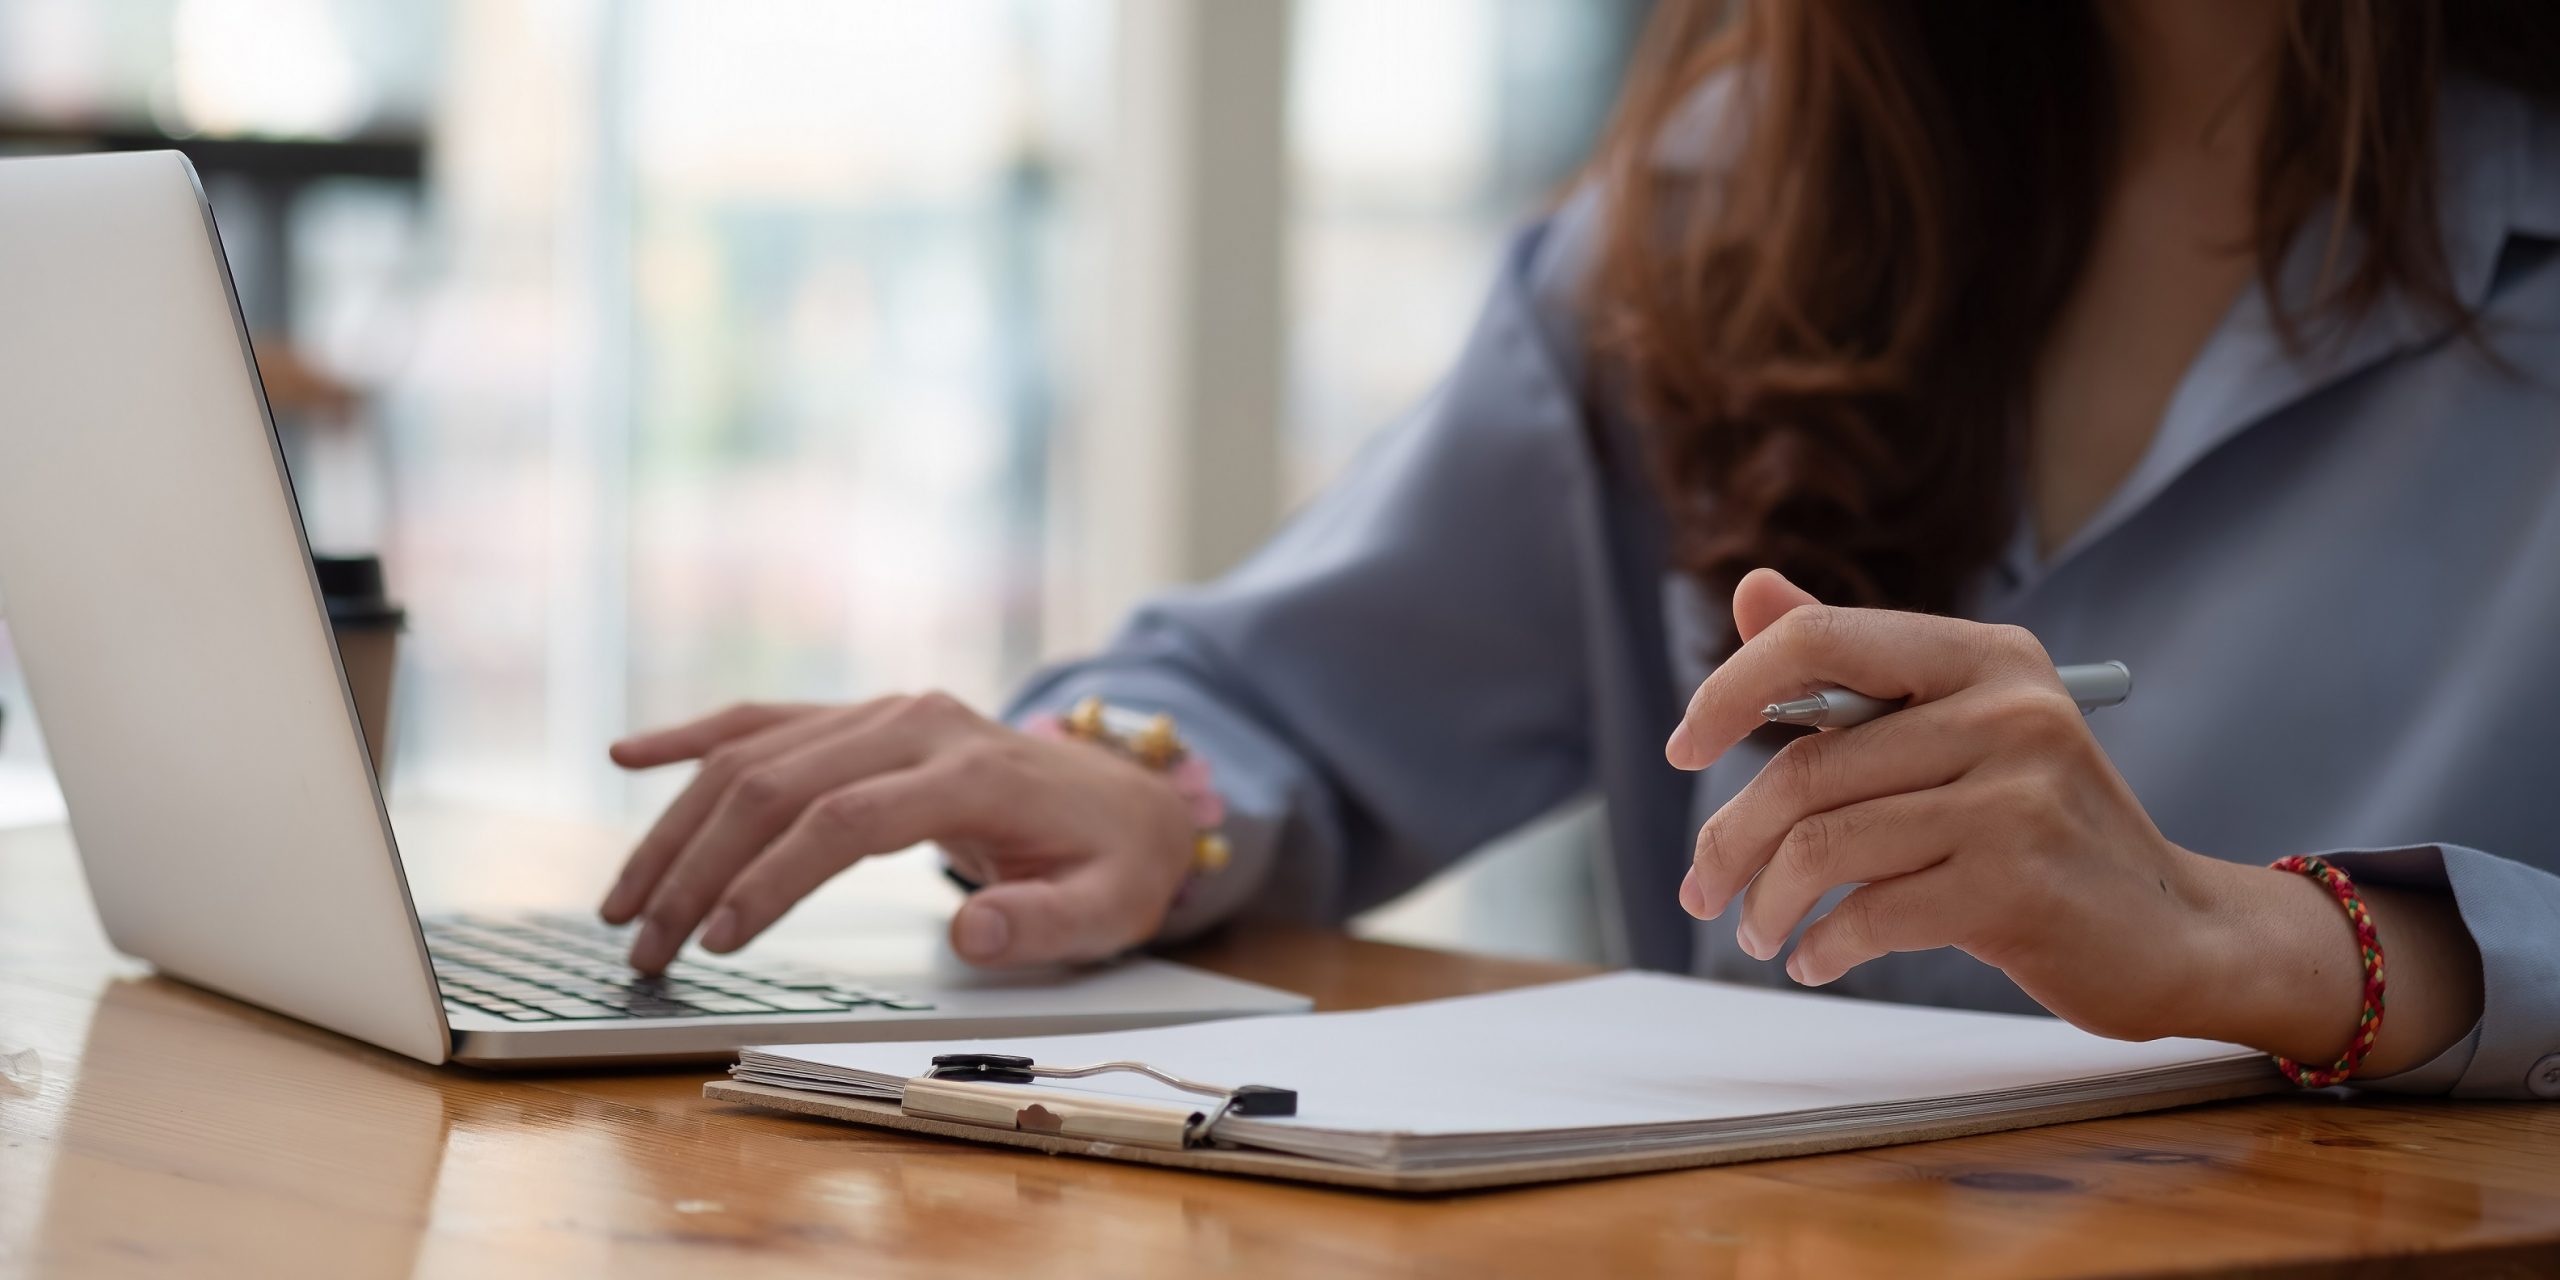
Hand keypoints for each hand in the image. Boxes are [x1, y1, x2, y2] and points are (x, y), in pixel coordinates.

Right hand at [599, 693, 1196, 974]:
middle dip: (698, 867)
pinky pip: (766, 718)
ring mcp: (885, 712)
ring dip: (678, 825)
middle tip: (644, 946)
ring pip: (755, 753)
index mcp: (972, 770)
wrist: (1130, 793)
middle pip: (778, 784)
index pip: (845, 818)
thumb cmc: (1112, 860)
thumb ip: (1045, 924)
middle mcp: (916, 723)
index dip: (772, 877)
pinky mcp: (863, 718)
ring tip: (622, 902)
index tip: (717, 940)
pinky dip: (694, 736)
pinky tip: (627, 756)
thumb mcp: (1107, 908)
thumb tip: (972, 932)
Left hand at [1668, 569, 2237, 1042]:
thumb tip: (1753, 589)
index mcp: (1986, 655)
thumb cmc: (2042, 826)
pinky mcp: (2017, 886)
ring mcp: (2017, 798)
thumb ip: (1854, 669)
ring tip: (1760, 932)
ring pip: (1824, 847)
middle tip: (1704, 887)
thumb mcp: (1960, 729)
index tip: (1684, 748)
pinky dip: (1823, 946)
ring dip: (1768, 904)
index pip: (1820, 640)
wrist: (2173, 928)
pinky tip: (1817, 959)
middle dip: (1732, 838)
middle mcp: (2008, 710)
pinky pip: (1868, 914)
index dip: (1730, 692)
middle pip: (1807, 767)